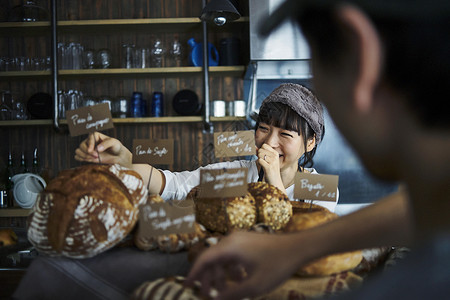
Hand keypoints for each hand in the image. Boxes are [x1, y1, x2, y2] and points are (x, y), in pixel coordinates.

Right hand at [74, 132, 131, 166]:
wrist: (117, 155)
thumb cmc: (116, 147)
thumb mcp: (114, 143)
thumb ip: (106, 144)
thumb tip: (97, 149)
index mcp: (95, 135)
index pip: (89, 138)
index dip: (90, 144)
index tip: (94, 151)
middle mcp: (90, 141)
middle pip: (81, 145)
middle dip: (87, 152)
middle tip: (97, 156)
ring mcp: (87, 149)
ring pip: (78, 151)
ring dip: (83, 156)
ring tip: (93, 159)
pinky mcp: (87, 155)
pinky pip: (77, 156)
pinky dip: (81, 159)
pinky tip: (89, 160)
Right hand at [185, 231, 301, 299]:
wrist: (299, 247)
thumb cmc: (277, 265)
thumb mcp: (254, 285)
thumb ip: (231, 294)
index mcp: (229, 247)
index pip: (203, 259)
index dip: (193, 274)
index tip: (187, 287)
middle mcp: (231, 239)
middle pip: (212, 259)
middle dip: (209, 279)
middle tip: (208, 296)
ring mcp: (240, 239)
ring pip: (222, 258)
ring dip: (221, 275)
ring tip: (226, 292)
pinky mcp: (248, 241)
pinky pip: (232, 255)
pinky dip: (232, 269)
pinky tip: (240, 281)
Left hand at [257, 144, 283, 189]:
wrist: (275, 181)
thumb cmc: (271, 171)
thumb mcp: (269, 160)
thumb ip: (262, 153)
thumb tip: (256, 148)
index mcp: (275, 153)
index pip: (264, 145)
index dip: (261, 150)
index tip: (262, 155)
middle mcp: (275, 156)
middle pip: (261, 150)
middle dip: (259, 155)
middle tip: (262, 161)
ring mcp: (272, 162)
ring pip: (260, 155)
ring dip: (259, 160)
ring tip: (263, 164)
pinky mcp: (269, 167)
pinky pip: (260, 161)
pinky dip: (259, 164)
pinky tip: (263, 167)